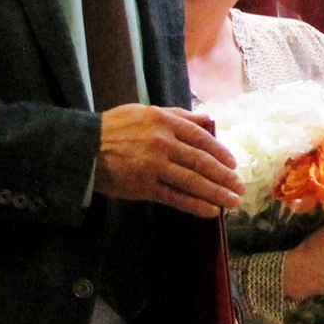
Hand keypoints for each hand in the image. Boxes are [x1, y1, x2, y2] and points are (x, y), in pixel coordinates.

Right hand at [96, 106, 240, 216]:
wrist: (83, 147)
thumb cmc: (116, 128)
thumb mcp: (146, 112)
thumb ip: (178, 115)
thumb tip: (207, 119)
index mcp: (165, 122)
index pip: (202, 139)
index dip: (221, 153)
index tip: (233, 165)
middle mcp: (162, 143)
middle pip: (202, 162)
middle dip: (225, 177)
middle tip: (240, 187)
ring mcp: (154, 167)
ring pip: (193, 182)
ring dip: (217, 194)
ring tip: (232, 202)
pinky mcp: (144, 187)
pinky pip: (176, 198)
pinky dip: (196, 205)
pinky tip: (211, 211)